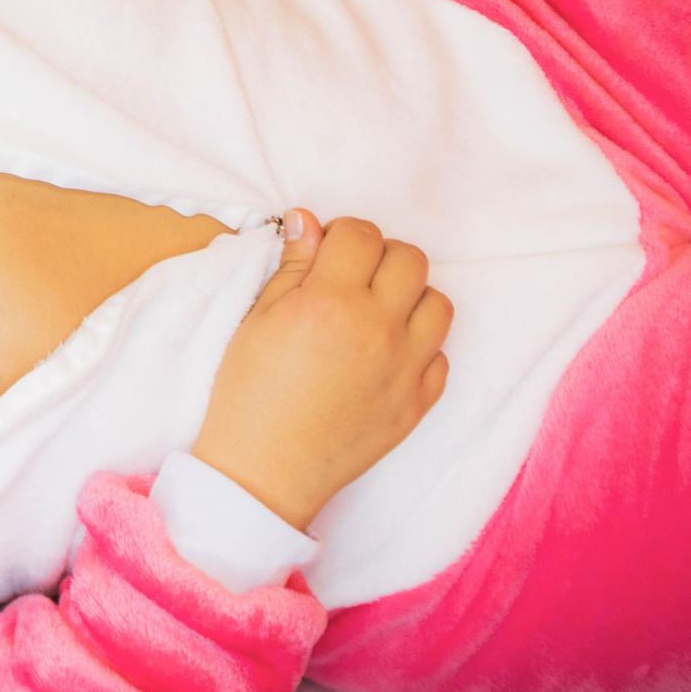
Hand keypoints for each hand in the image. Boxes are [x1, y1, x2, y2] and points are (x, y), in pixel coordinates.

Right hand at [191, 213, 452, 531]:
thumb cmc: (248, 395)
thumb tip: (307, 221)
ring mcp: (406, 367)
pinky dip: (420, 348)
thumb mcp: (257, 320)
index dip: (342, 234)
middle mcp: (378, 328)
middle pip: (410, 260)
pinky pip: (442, 357)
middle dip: (381, 257)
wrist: (264, 470)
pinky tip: (386, 356)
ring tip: (377, 314)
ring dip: (410, 298)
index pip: (362, 235)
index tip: (327, 249)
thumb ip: (292, 268)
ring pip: (438, 304)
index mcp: (332, 302)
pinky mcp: (418, 403)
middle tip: (352, 277)